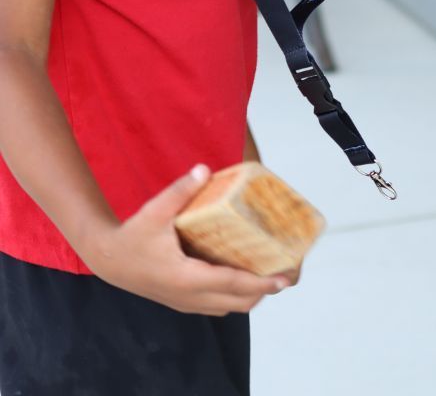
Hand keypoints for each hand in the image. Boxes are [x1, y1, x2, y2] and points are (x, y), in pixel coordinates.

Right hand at [85, 165, 299, 314]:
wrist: (109, 259)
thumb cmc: (133, 235)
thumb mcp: (154, 211)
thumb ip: (179, 191)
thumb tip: (204, 170)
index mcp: (186, 277)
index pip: (231, 284)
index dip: (260, 283)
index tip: (284, 278)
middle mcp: (189, 296)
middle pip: (237, 302)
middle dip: (263, 291)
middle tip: (284, 272)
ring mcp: (185, 303)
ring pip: (228, 308)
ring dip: (249, 296)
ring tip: (268, 273)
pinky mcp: (182, 301)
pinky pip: (217, 305)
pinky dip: (234, 296)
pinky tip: (241, 275)